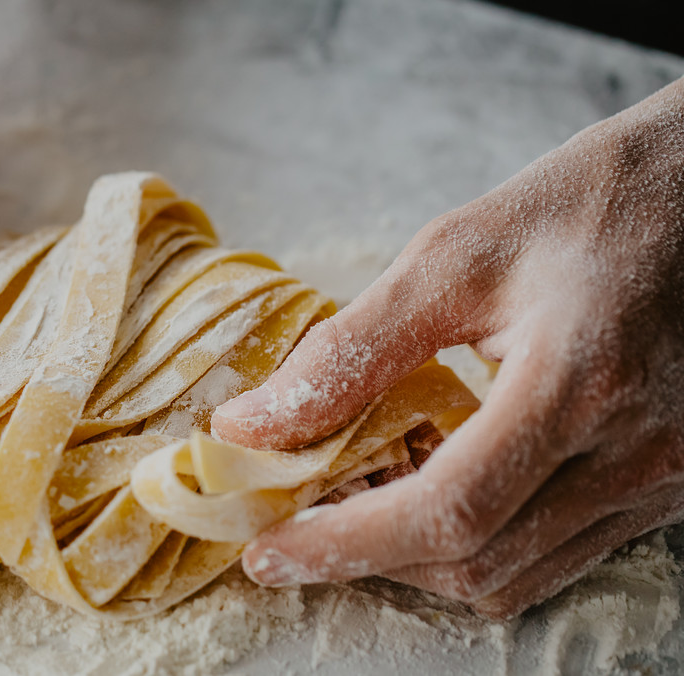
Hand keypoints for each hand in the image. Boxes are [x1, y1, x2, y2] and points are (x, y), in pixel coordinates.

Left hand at [211, 78, 683, 617]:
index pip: (447, 510)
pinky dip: (477, 542)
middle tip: (296, 523)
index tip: (268, 552)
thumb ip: (349, 349)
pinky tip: (430, 487)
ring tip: (356, 501)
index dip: (344, 544)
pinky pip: (556, 553)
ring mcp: (665, 480)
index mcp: (580, 382)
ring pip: (516, 575)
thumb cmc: (591, 204)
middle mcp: (637, 453)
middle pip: (477, 563)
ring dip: (419, 558)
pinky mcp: (670, 486)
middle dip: (369, 558)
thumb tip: (250, 425)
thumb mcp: (455, 255)